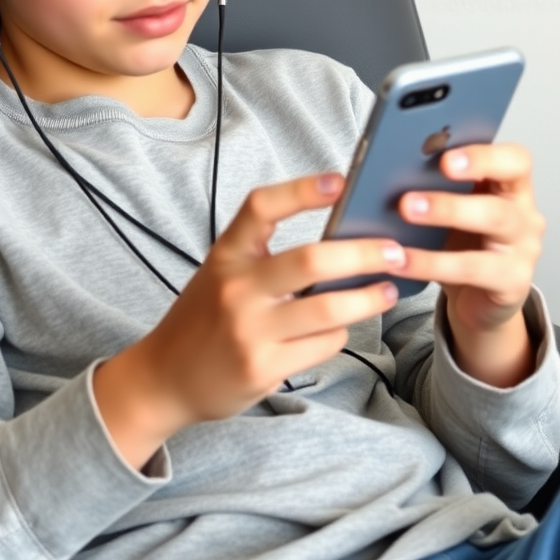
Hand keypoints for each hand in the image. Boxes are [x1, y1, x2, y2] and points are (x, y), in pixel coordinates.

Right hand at [93, 173, 403, 468]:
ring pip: (330, 308)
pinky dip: (338, 333)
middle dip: (365, 253)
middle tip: (394, 250)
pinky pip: (323, 344)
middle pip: (312, 260)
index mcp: (225, 255)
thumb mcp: (221, 274)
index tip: (339, 182)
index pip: (261, 207)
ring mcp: (250, 331)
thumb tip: (340, 240)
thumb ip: (265, 257)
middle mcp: (236, 289)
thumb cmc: (204, 318)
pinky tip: (336, 329)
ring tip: (387, 290)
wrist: (166, 377)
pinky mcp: (264, 367)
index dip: (301, 190)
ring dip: (368, 299)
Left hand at [396, 143, 545, 385]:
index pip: (513, 161)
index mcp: (509, 187)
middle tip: (408, 199)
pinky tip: (399, 261)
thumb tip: (386, 168)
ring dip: (442, 223)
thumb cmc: (462, 245)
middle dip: (451, 199)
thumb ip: (434, 186)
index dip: (483, 157)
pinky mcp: (512, 283)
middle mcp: (524, 216)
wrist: (477, 298)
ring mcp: (523, 251)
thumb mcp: (449, 211)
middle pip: (499, 202)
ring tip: (403, 218)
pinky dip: (430, 264)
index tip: (444, 158)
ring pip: (490, 231)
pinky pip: (470, 270)